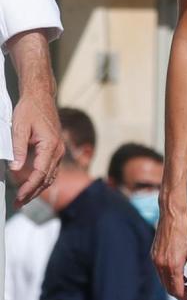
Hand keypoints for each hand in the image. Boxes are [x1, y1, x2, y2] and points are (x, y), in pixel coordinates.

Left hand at [8, 90, 62, 207]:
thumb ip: (18, 148)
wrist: (41, 96)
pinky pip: (51, 170)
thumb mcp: (19, 127)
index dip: (29, 187)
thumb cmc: (31, 109)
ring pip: (50, 177)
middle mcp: (58, 151)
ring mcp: (58, 151)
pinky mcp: (55, 150)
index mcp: (50, 146)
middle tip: (19, 203)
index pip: (40, 173)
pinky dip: (42, 180)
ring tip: (24, 198)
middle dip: (32, 193)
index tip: (20, 196)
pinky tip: (33, 185)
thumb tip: (15, 167)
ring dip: (38, 189)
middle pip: (47, 179)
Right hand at [152, 195, 186, 299]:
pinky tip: (180, 277)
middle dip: (182, 296)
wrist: (173, 212)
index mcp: (172, 265)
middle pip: (169, 288)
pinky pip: (161, 272)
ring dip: (176, 287)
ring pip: (164, 281)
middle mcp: (161, 264)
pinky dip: (170, 278)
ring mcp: (155, 259)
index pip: (177, 291)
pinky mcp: (154, 254)